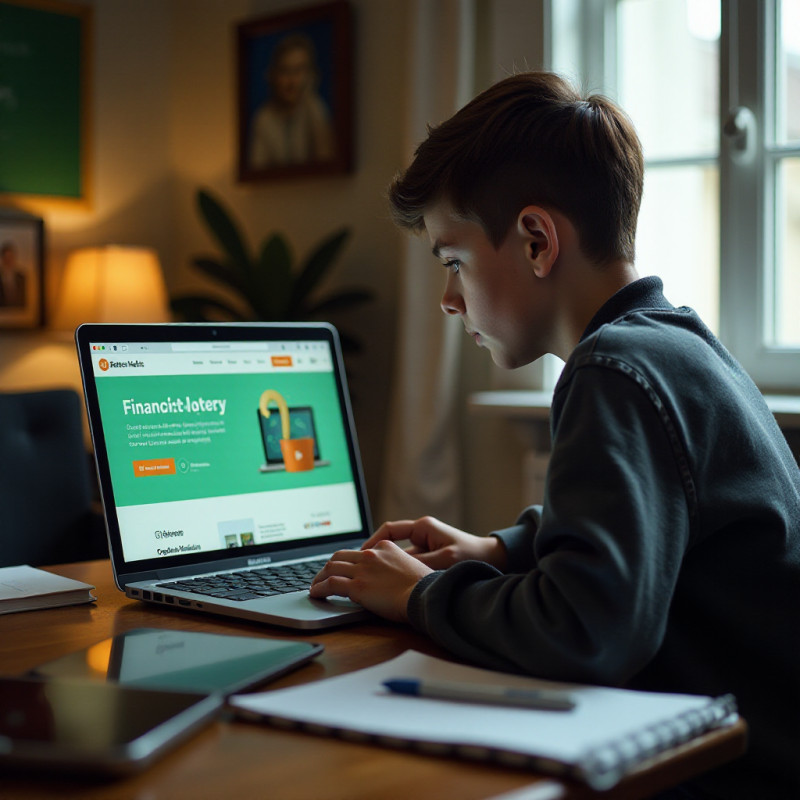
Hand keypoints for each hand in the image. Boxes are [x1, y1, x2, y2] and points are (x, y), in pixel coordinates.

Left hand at [309, 540, 431, 622]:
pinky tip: (316, 594)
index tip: (342, 568)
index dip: (346, 561)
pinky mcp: (357, 586)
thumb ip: (394, 566)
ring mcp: (362, 570)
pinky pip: (330, 584)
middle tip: (323, 575)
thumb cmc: (423, 586)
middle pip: (340, 556)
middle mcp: (371, 555)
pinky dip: (319, 588)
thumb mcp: (411, 566)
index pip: (358, 551)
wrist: (425, 595)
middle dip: (328, 566)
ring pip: (331, 568)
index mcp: (385, 547)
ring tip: (315, 586)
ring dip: (320, 577)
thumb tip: (386, 578)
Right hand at [362, 516, 507, 570]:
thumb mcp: (444, 560)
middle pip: (390, 544)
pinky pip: (408, 565)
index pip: (389, 530)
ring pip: (398, 557)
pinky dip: (400, 574)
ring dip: (389, 568)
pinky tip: (393, 587)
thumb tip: (397, 568)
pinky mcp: (429, 558)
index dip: (373, 541)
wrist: (493, 559)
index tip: (362, 554)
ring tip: (374, 582)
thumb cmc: (472, 555)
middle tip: (362, 571)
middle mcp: (421, 534)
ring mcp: (425, 546)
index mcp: (423, 527)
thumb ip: (421, 564)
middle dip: (376, 557)